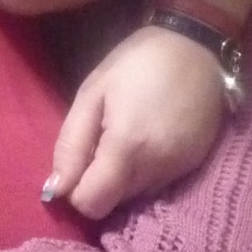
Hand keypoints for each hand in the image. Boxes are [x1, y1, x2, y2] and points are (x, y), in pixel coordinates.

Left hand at [48, 24, 226, 218]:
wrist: (196, 46)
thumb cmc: (136, 62)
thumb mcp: (92, 93)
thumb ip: (71, 144)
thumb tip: (56, 190)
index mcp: (127, 149)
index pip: (91, 205)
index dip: (76, 189)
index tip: (80, 160)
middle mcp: (156, 169)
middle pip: (113, 202)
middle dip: (100, 181)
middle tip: (103, 140)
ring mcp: (179, 170)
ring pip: (135, 196)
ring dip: (123, 177)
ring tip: (128, 136)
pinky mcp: (194, 165)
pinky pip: (158, 184)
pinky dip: (146, 170)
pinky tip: (149, 137)